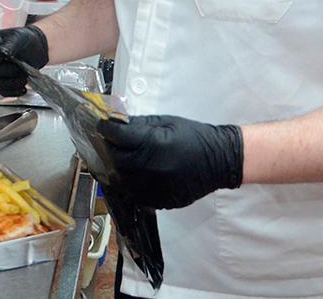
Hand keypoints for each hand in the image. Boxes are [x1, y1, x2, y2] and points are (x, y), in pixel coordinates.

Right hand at [0, 25, 48, 96]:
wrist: (32, 49)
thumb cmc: (21, 39)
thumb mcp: (18, 37)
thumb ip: (10, 44)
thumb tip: (3, 52)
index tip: (0, 58)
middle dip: (6, 71)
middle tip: (20, 69)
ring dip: (10, 83)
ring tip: (24, 79)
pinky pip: (1, 90)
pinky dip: (12, 91)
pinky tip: (22, 89)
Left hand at [98, 115, 243, 208]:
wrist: (220, 160)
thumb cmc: (194, 136)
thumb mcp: (166, 122)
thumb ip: (139, 124)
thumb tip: (116, 122)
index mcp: (152, 144)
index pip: (116, 136)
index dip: (105, 129)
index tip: (102, 125)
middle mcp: (150, 168)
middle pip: (114, 160)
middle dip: (108, 150)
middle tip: (108, 143)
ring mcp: (154, 188)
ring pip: (121, 181)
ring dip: (116, 169)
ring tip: (119, 160)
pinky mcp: (159, 201)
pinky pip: (134, 194)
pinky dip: (129, 184)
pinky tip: (133, 175)